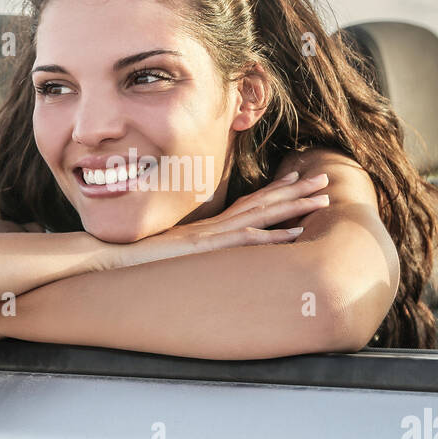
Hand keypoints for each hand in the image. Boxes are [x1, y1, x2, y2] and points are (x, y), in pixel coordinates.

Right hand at [106, 169, 329, 268]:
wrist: (112, 258)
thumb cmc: (137, 260)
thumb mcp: (171, 254)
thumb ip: (190, 252)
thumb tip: (200, 256)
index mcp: (209, 225)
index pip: (249, 202)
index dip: (276, 190)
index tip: (298, 178)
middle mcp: (215, 223)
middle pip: (263, 202)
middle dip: (296, 190)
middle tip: (325, 179)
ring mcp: (213, 233)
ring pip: (263, 215)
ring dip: (295, 206)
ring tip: (323, 198)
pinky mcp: (208, 248)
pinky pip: (248, 240)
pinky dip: (274, 236)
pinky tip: (297, 233)